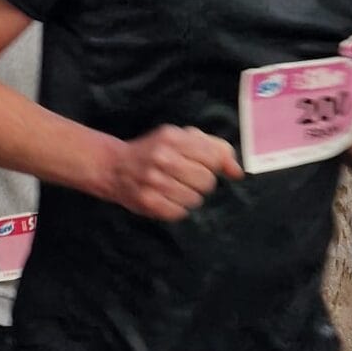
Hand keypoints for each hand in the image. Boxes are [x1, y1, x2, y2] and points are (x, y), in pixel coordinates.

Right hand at [106, 125, 241, 220]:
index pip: (214, 158)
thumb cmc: (154, 151)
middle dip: (202, 183)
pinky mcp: (146, 202)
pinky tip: (166, 199)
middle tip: (186, 179)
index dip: (213, 165)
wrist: (113, 167)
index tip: (202, 165)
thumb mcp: (182, 139)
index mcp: (172, 137)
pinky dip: (177, 209)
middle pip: (207, 181)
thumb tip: (237, 172)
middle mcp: (162, 158)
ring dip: (189, 197)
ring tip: (175, 189)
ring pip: (195, 199)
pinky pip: (179, 213)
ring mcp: (153, 181)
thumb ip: (214, 149)